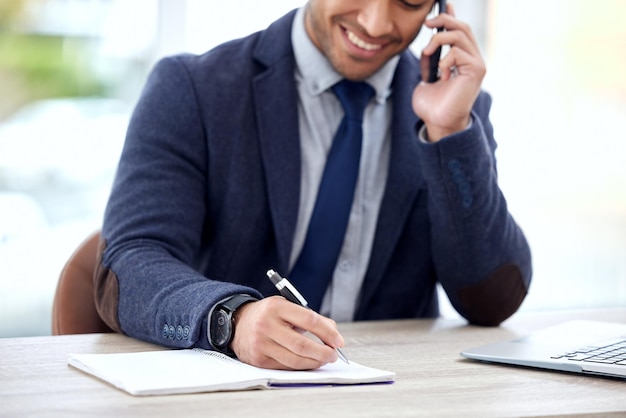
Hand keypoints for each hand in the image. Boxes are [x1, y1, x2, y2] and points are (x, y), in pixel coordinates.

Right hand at [230, 296, 343, 369]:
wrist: (238, 322)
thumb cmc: (268, 314)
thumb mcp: (286, 306)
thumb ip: (310, 317)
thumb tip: (333, 333)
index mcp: (277, 307)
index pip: (309, 320)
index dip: (328, 333)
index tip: (338, 341)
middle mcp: (267, 325)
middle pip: (302, 345)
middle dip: (323, 352)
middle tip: (334, 354)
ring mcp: (261, 344)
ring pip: (295, 360)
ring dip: (314, 362)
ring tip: (323, 360)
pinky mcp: (258, 359)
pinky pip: (285, 367)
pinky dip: (300, 366)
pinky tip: (307, 362)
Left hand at [412, 3, 485, 141]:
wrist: (437, 122)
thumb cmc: (432, 104)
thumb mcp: (426, 76)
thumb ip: (430, 59)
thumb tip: (429, 42)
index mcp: (462, 59)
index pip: (460, 30)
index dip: (451, 16)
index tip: (442, 5)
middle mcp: (473, 59)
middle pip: (462, 27)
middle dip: (444, 21)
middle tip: (427, 24)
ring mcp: (477, 64)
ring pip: (459, 35)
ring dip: (438, 40)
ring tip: (427, 52)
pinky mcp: (476, 70)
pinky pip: (457, 52)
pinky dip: (444, 60)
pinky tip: (441, 75)